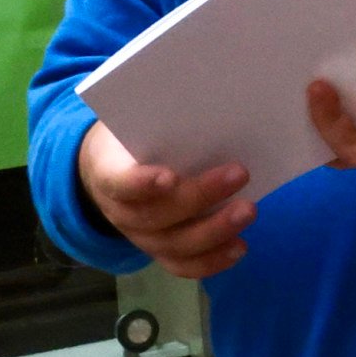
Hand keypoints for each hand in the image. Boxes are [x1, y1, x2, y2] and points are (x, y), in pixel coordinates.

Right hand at [77, 117, 255, 278]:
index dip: (141, 183)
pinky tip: (239, 247)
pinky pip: (182, 265)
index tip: (169, 176)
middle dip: (200, 197)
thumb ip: (159, 115)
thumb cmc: (130, 136)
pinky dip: (212, 261)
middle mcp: (119, 212)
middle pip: (156, 215)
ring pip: (173, 244)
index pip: (119, 182)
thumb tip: (203, 92)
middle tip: (240, 173)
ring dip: (214, 230)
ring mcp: (140, 237)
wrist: (108, 168)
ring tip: (248, 211)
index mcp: (107, 172)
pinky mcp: (159, 251)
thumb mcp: (132, 118)